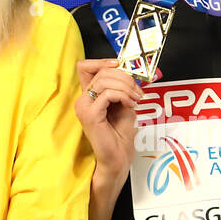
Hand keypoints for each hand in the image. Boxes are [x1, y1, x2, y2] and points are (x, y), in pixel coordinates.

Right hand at [74, 59, 140, 178]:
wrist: (118, 158)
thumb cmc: (120, 135)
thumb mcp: (123, 105)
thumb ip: (121, 88)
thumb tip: (128, 72)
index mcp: (89, 96)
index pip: (85, 66)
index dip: (103, 61)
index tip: (120, 65)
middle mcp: (83, 99)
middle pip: (102, 72)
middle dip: (125, 77)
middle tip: (138, 92)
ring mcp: (84, 107)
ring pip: (105, 80)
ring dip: (126, 87)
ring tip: (135, 99)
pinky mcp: (90, 114)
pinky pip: (108, 94)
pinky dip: (123, 96)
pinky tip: (129, 105)